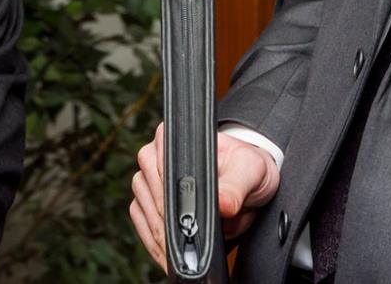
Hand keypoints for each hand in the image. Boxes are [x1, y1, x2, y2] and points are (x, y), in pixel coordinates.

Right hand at [128, 123, 280, 272]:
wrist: (249, 183)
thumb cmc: (246, 169)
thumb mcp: (249, 173)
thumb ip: (235, 188)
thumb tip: (222, 203)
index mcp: (176, 137)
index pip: (161, 165)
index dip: (171, 193)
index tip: (186, 219)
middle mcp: (156, 154)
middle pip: (149, 189)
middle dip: (167, 220)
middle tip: (188, 243)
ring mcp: (149, 178)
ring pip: (143, 207)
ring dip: (159, 234)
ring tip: (180, 253)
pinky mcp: (147, 200)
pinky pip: (141, 222)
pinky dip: (153, 241)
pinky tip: (169, 254)